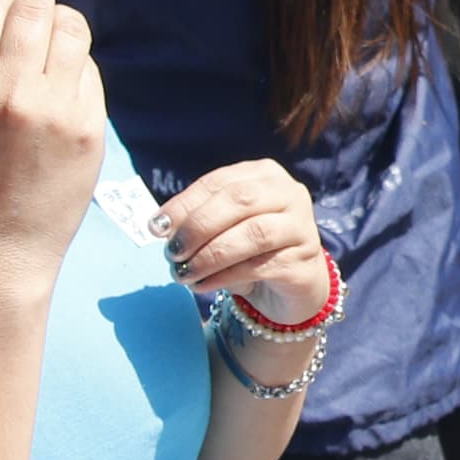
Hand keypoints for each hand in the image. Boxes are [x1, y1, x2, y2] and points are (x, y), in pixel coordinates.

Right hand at [0, 0, 108, 291]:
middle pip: (35, 5)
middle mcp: (11, 89)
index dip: (1, 4)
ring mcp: (54, 108)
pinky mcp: (89, 127)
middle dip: (37, 7)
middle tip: (37, 23)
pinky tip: (68, 88)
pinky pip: (90, 72)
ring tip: (58, 46)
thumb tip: (13, 14)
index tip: (6, 16)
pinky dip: (80, 70)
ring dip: (64, 27)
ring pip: (71, 28)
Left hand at [157, 160, 330, 325]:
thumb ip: (199, 220)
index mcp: (264, 175)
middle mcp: (289, 194)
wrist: (294, 284)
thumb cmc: (253, 249)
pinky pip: (259, 266)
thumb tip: (162, 227)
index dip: (185, 203)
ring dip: (210, 254)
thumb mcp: (224, 227)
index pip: (219, 182)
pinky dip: (224, 276)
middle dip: (198, 226)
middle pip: (240, 201)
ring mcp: (301, 228)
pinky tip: (203, 284)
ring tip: (184, 272)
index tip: (157, 227)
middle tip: (172, 251)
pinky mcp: (302, 263)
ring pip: (253, 233)